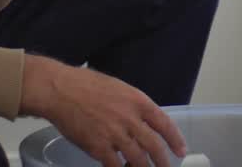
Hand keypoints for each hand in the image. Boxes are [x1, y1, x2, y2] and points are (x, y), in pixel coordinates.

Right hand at [20, 54, 186, 166]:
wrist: (60, 91)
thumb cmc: (86, 84)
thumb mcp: (119, 87)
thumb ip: (133, 105)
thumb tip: (142, 120)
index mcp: (137, 101)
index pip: (164, 123)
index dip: (175, 139)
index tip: (181, 150)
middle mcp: (130, 119)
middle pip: (154, 146)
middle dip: (163, 161)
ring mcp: (115, 135)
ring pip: (137, 159)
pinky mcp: (98, 148)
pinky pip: (115, 165)